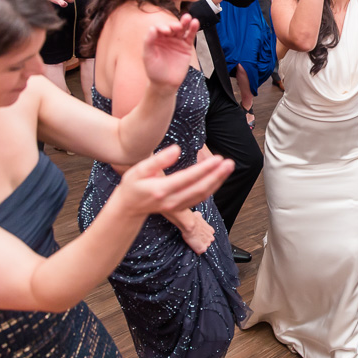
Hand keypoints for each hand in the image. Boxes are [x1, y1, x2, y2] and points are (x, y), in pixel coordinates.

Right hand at [115, 146, 234, 219]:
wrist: (128, 208)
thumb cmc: (132, 185)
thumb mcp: (138, 170)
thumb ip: (158, 160)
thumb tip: (177, 149)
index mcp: (161, 189)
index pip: (188, 178)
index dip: (205, 169)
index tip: (218, 159)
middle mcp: (171, 200)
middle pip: (200, 188)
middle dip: (217, 176)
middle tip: (230, 163)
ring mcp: (177, 206)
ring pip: (203, 195)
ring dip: (218, 181)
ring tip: (228, 167)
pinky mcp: (181, 208)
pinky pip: (200, 198)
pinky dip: (212, 187)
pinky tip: (219, 177)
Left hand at [142, 12, 198, 89]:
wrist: (165, 84)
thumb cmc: (154, 71)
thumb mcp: (148, 56)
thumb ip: (149, 42)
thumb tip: (152, 28)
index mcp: (155, 39)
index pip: (159, 28)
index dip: (162, 27)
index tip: (165, 32)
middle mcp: (166, 39)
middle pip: (171, 27)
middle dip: (174, 25)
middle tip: (176, 28)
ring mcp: (177, 42)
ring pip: (182, 29)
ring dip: (185, 23)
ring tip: (188, 18)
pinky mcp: (186, 47)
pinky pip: (190, 36)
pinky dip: (193, 29)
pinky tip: (195, 23)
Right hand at [179, 210, 215, 254]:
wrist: (190, 225)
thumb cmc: (193, 219)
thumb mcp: (198, 215)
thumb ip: (200, 217)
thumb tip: (198, 214)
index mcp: (211, 231)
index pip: (209, 235)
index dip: (204, 235)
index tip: (199, 235)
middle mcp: (211, 238)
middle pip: (208, 242)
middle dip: (203, 241)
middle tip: (196, 239)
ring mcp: (207, 244)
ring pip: (204, 247)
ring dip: (199, 246)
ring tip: (193, 243)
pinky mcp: (202, 249)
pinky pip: (199, 252)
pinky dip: (196, 251)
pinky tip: (193, 248)